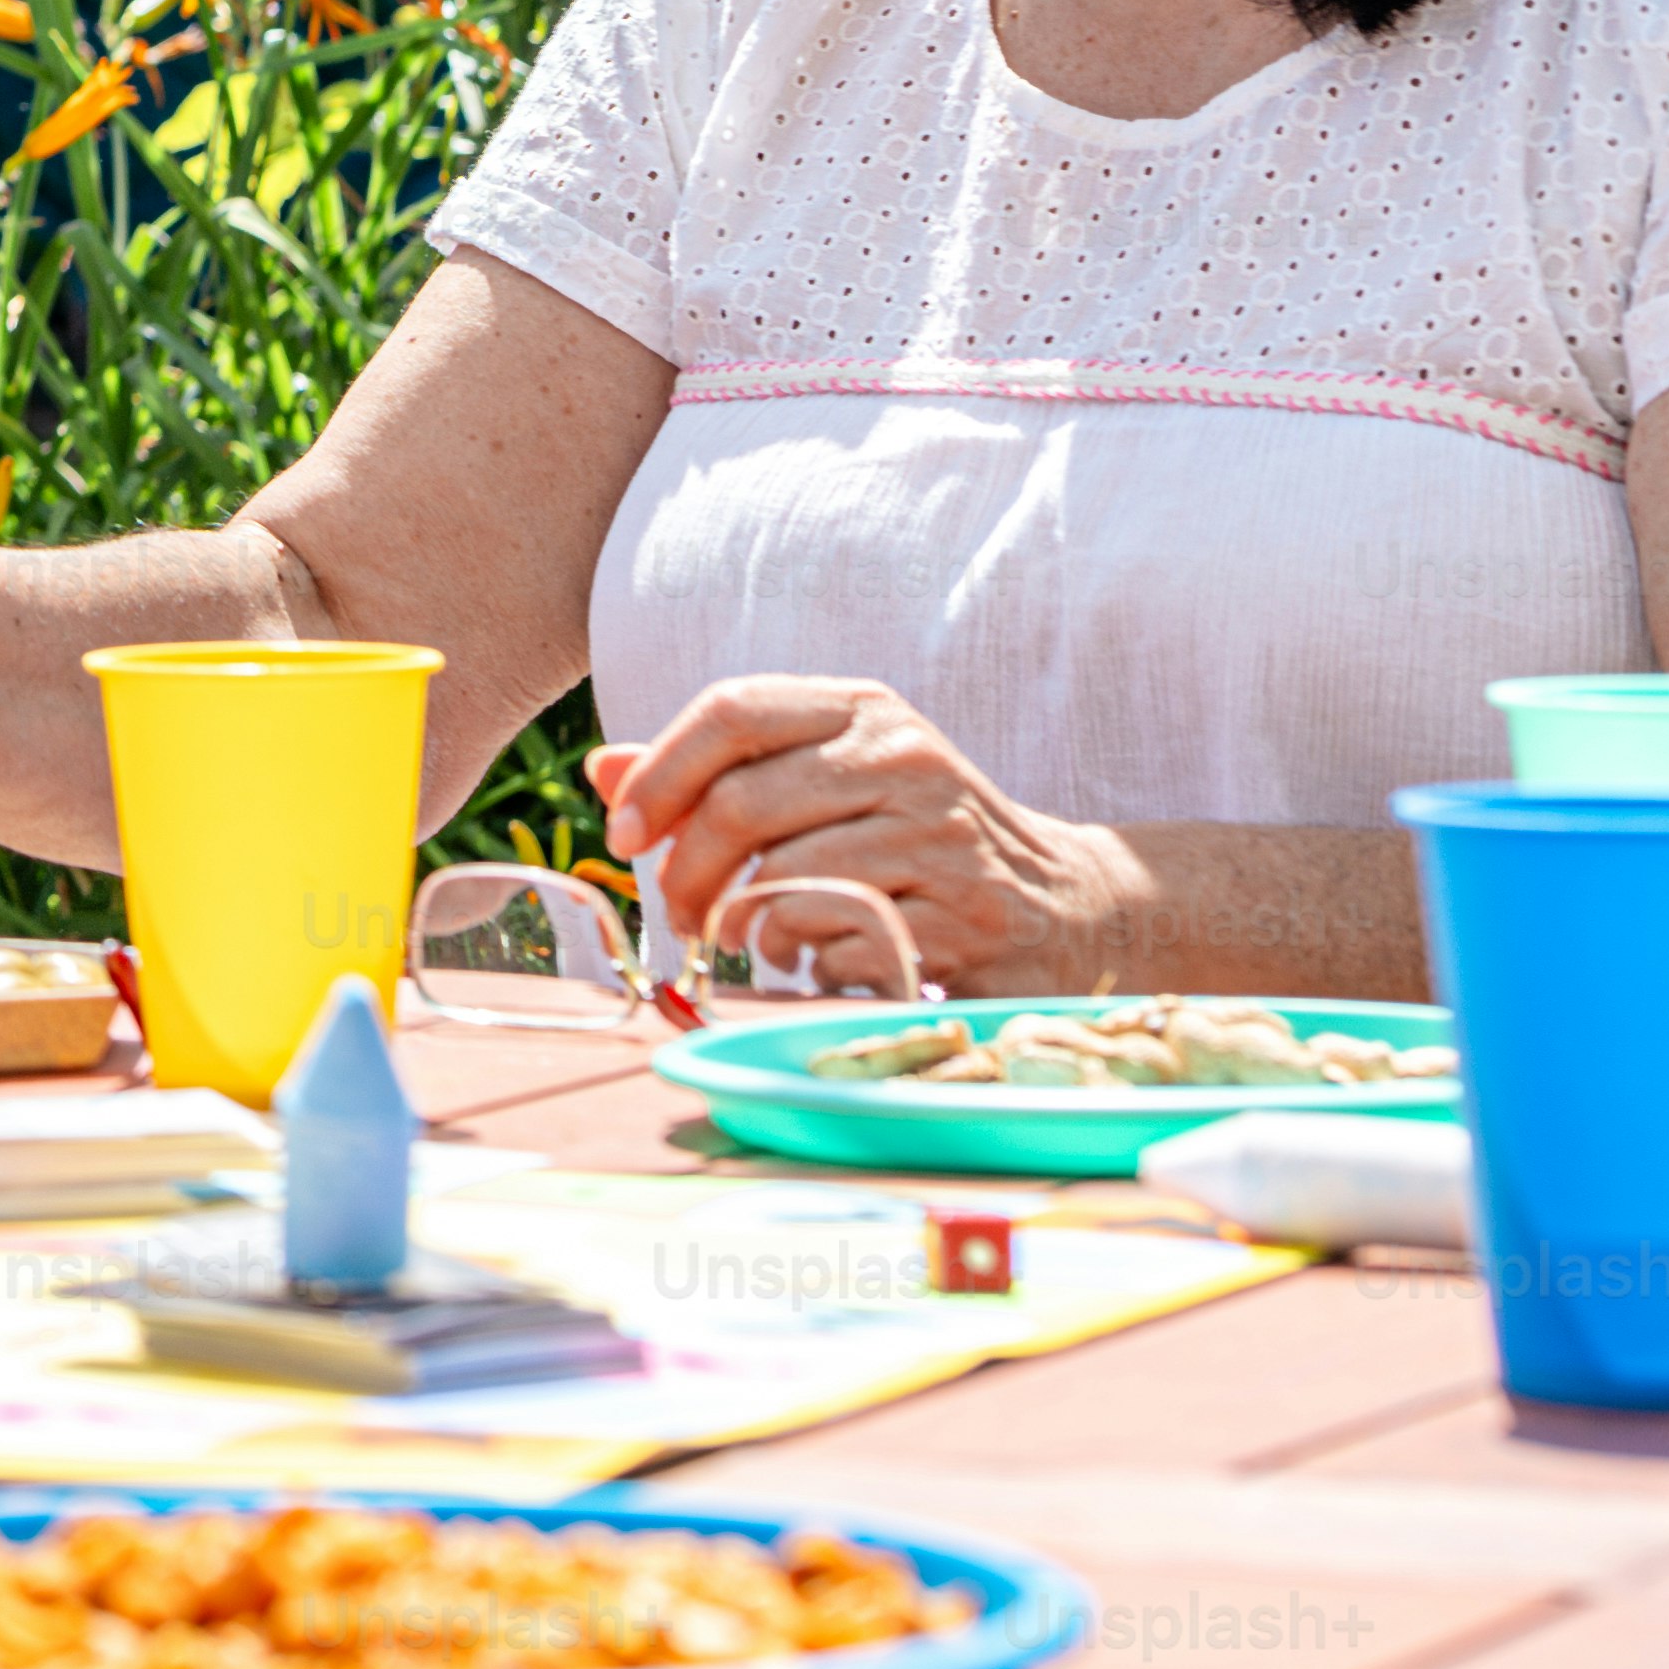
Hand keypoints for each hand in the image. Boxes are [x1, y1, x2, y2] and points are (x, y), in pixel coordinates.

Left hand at [593, 677, 1155, 999]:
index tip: (625, 836)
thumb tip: (602, 773)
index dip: (658, 774)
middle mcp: (905, 758)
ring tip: (754, 938)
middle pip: (741, 804)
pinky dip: (809, 959)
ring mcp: (940, 836)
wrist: (1066, 904)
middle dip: (685, 873)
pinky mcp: (963, 917)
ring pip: (784, 879)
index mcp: (863, 709)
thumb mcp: (826, 781)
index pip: (730, 710)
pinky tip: (822, 957)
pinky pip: (838, 941)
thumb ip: (719, 775)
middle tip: (679, 916)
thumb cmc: (915, 837)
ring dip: (746, 926)